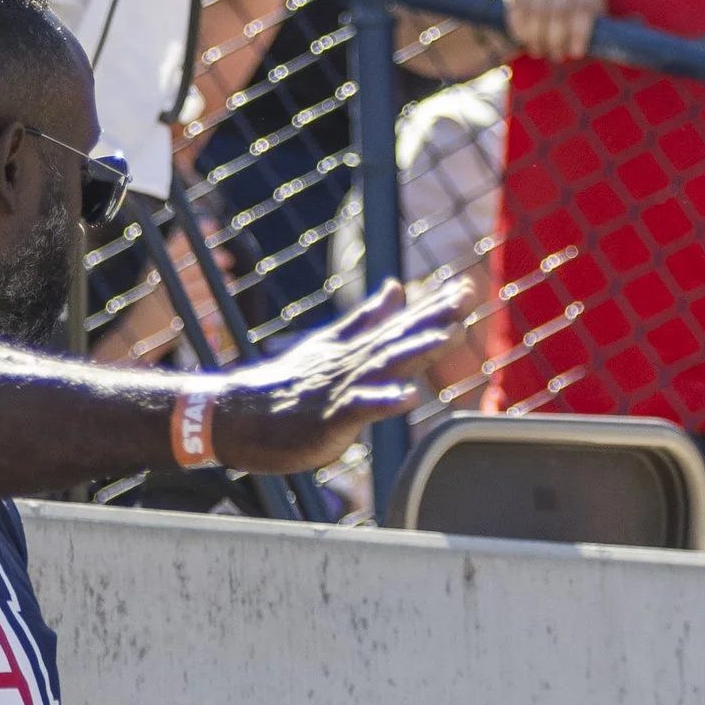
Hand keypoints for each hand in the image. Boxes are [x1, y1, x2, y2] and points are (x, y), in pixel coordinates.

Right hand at [207, 278, 466, 471]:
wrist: (237, 415)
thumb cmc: (287, 385)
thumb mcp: (331, 346)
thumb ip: (367, 320)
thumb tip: (396, 287)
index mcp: (356, 349)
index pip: (401, 324)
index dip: (435, 307)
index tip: (467, 288)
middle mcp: (352, 362)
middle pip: (398, 337)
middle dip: (435, 318)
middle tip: (467, 297)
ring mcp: (341, 387)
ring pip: (382, 365)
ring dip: (415, 351)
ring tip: (446, 338)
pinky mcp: (328, 417)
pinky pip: (358, 408)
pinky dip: (383, 401)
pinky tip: (408, 397)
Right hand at [500, 0, 607, 60]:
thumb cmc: (573, 16)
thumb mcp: (591, 19)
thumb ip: (599, 30)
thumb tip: (621, 40)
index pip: (584, 8)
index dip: (579, 34)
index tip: (576, 54)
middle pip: (560, 11)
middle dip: (557, 39)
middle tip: (556, 57)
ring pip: (538, 10)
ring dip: (537, 36)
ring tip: (539, 51)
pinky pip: (520, 7)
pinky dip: (522, 27)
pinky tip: (525, 39)